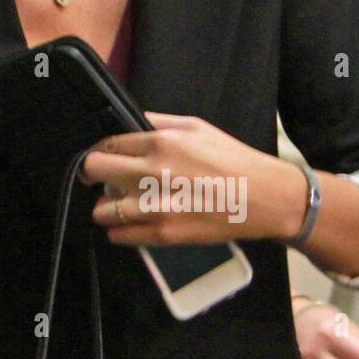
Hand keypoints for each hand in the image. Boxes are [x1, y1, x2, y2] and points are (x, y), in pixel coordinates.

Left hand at [82, 113, 305, 245]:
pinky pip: (119, 236)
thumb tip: (132, 122)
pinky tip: (132, 224)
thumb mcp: (198, 127)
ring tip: (121, 205)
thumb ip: (160, 122)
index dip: (101, 151)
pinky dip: (120, 231)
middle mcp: (153, 173)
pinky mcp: (164, 234)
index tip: (103, 158)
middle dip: (93, 174)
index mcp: (162, 143)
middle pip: (93, 170)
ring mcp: (157, 206)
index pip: (107, 144)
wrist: (265, 198)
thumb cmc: (235, 161)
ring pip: (101, 210)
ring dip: (106, 207)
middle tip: (102, 180)